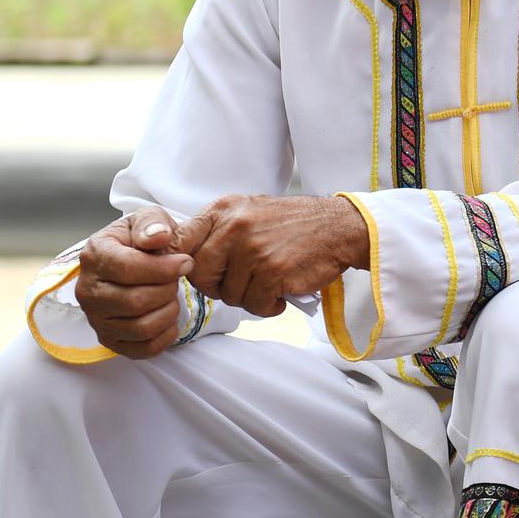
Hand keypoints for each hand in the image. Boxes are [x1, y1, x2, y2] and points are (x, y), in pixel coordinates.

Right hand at [76, 207, 193, 359]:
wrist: (130, 259)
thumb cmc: (141, 239)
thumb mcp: (148, 219)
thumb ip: (153, 223)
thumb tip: (159, 237)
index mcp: (95, 256)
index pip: (128, 269)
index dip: (164, 268)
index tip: (186, 262)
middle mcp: (87, 290)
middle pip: (135, 301)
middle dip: (167, 290)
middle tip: (176, 280)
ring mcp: (95, 318)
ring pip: (140, 327)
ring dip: (167, 312)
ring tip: (171, 296)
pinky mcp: (108, 339)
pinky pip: (141, 350)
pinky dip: (163, 337)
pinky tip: (169, 318)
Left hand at [177, 194, 368, 316]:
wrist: (339, 227)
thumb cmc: (293, 225)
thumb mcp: (248, 212)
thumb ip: (216, 231)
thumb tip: (180, 260)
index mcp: (223, 210)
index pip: (179, 241)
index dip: (180, 265)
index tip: (196, 273)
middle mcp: (234, 226)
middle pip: (200, 275)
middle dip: (217, 288)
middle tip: (240, 284)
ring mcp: (253, 249)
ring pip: (229, 295)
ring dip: (248, 298)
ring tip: (268, 285)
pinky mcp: (273, 271)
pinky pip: (254, 305)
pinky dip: (267, 307)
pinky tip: (280, 295)